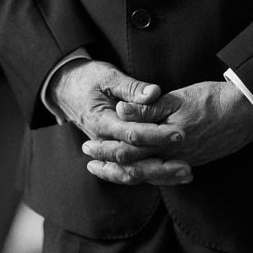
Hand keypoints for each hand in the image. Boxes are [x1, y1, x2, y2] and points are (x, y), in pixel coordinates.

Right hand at [47, 59, 192, 186]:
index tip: (179, 134)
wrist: (65, 88)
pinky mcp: (112, 152)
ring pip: (131, 172)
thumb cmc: (89, 79)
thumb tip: (154, 93)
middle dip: (161, 165)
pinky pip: (130, 170)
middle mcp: (102, 141)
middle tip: (187, 165)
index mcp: (101, 121)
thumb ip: (131, 87)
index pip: (131, 134)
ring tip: (186, 174)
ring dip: (159, 175)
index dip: (156, 135)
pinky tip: (172, 176)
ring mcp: (106, 149)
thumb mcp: (109, 76)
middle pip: (132, 161)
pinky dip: (151, 175)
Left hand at [82, 80, 252, 187]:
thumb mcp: (176, 98)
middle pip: (134, 169)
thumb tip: (121, 111)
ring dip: (126, 174)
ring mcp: (184, 162)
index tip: (88, 147)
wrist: (246, 113)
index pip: (127, 150)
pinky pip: (163, 174)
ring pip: (148, 176)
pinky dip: (146, 175)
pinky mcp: (193, 161)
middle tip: (90, 164)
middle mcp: (173, 157)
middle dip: (110, 167)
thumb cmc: (211, 100)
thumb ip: (147, 108)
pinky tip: (140, 173)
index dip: (105, 149)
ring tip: (108, 171)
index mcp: (165, 140)